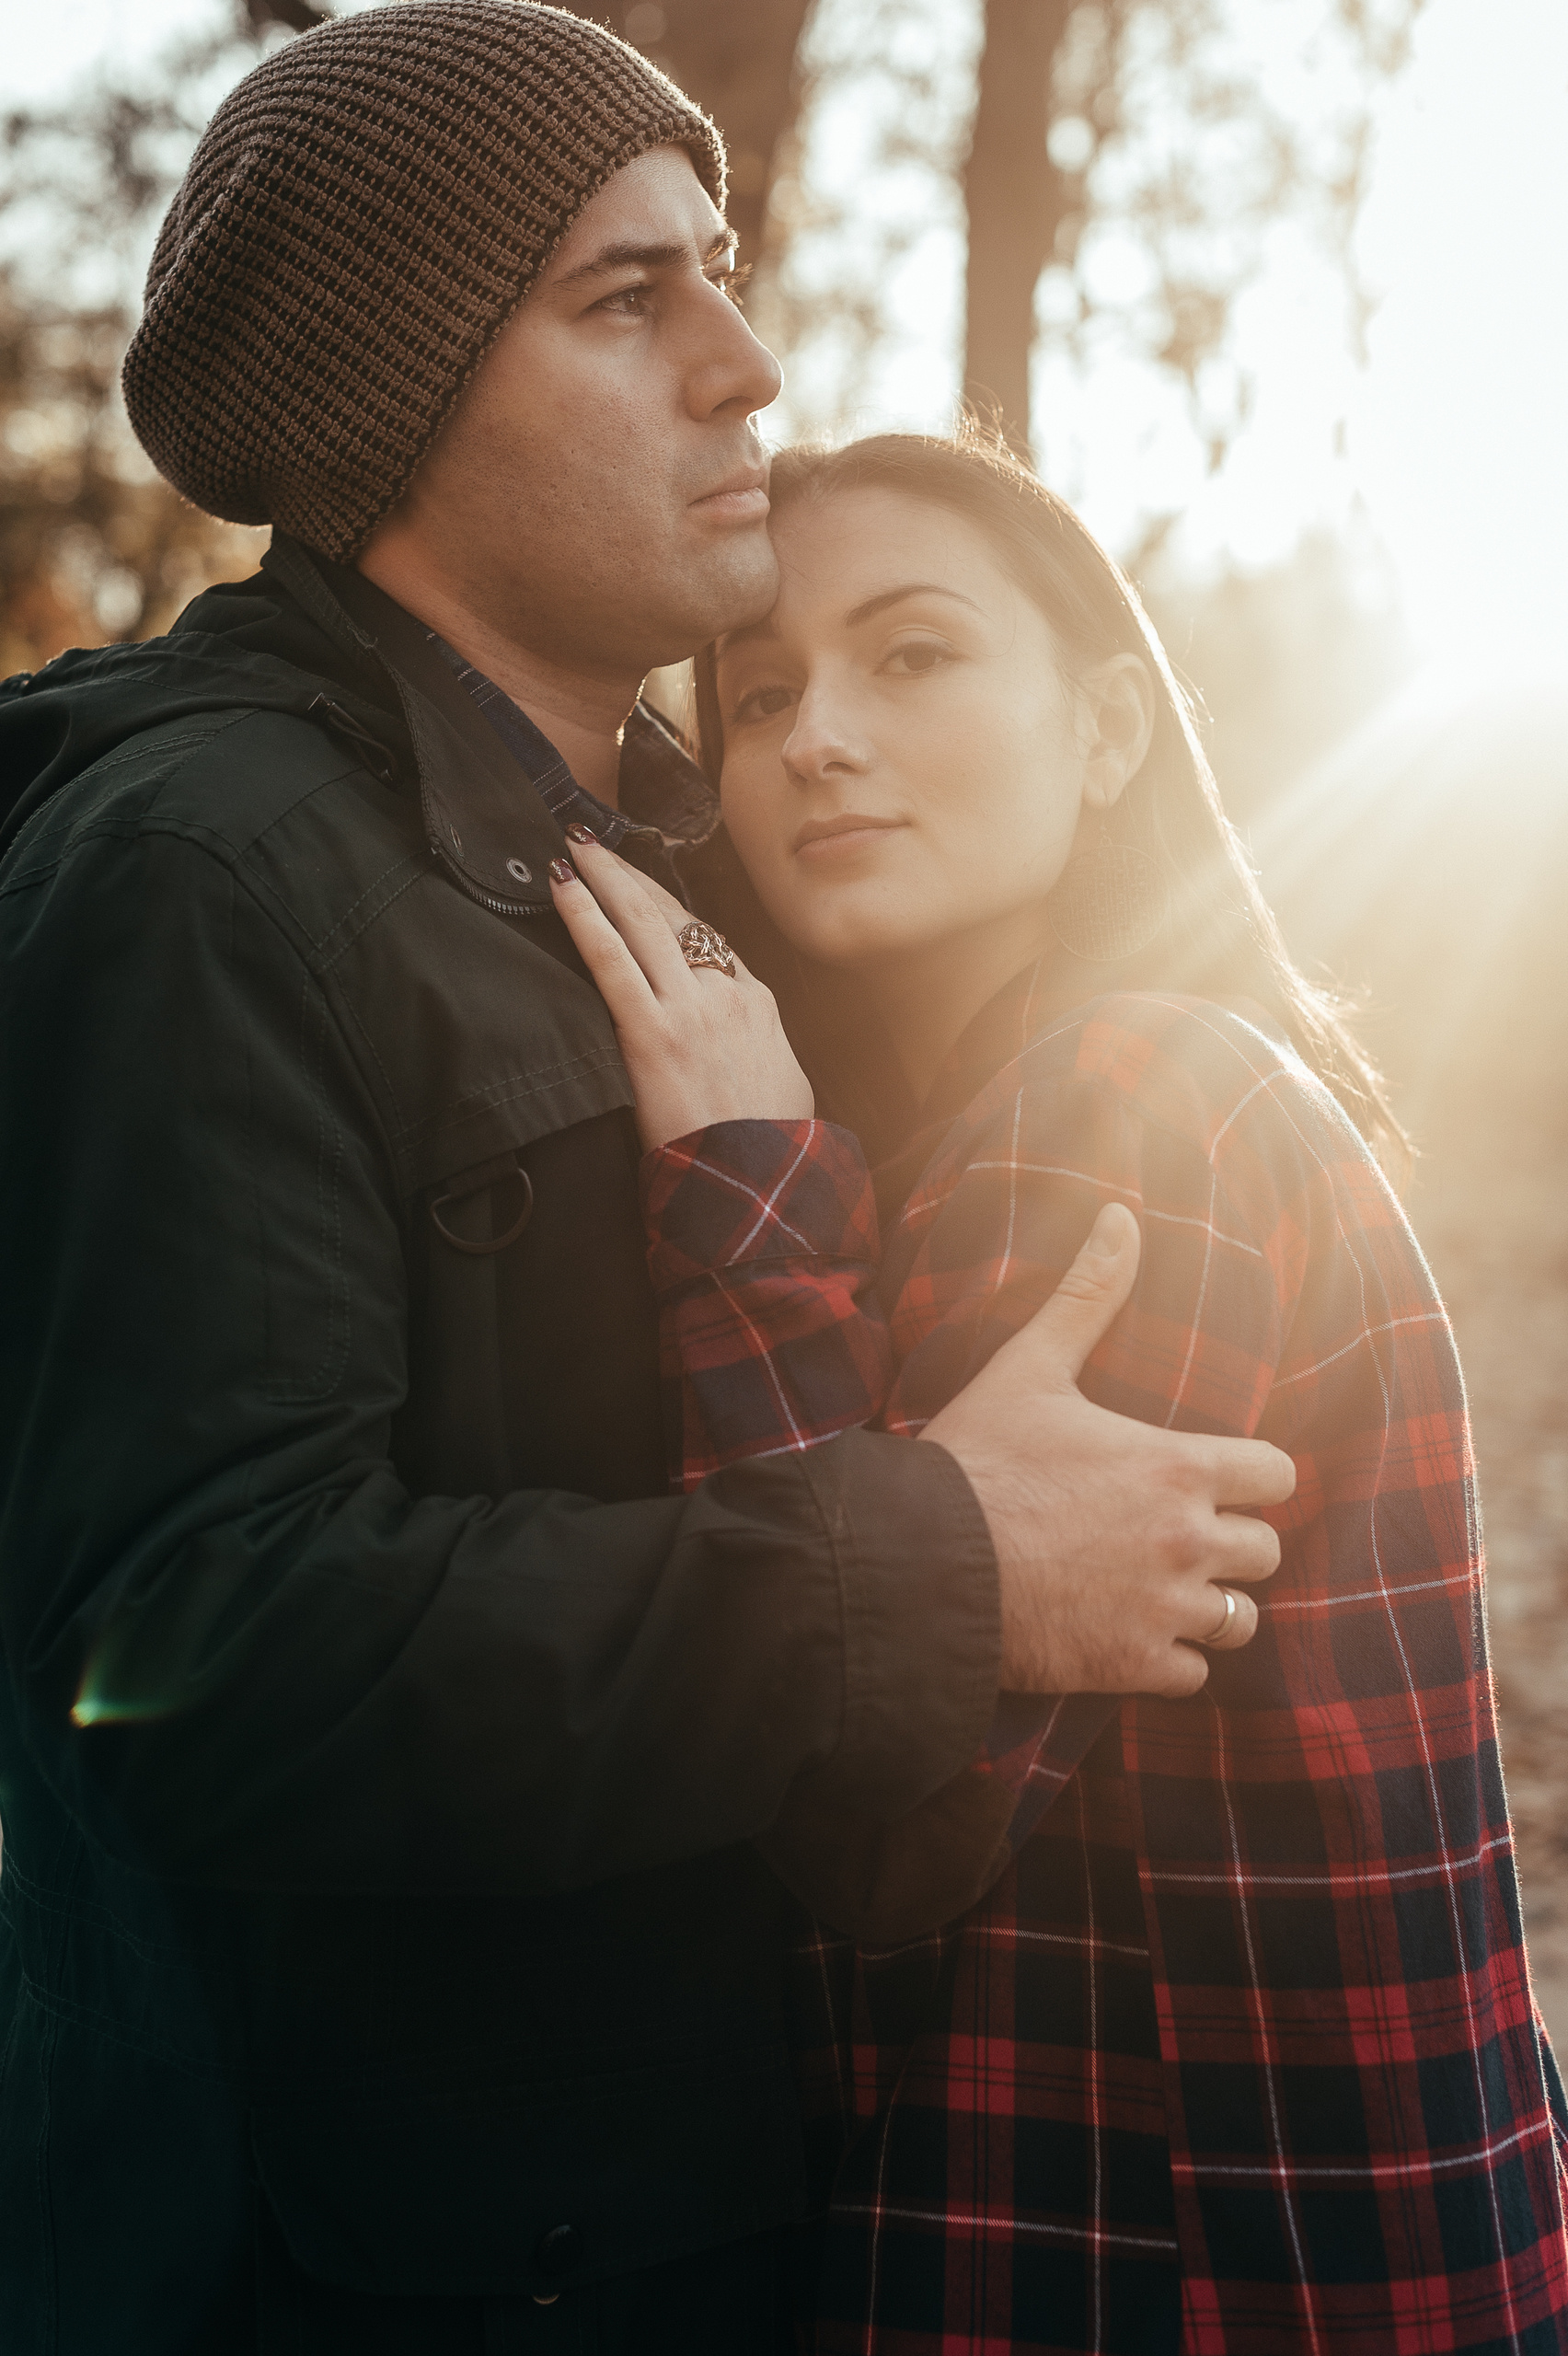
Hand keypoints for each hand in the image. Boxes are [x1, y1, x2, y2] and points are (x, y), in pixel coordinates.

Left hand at [549, 833, 813, 1150]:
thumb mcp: (785, 1086)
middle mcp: (725, 994)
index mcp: (756, 1003)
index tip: (639, 889)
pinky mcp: (653, 1034)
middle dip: (629, 875)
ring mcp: (690, 1009)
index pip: (706, 941)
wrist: (760, 1186)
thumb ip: (760, 1052)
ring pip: (641, 923)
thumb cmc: (771, 1151)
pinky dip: (584, 918)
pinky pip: (611, 960)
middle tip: (593, 843)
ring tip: (572, 848)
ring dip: (603, 877)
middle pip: (672, 916)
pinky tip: (561, 888)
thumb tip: (747, 1053)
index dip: (665, 909)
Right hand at [922, 1203, 1295, 1697]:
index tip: (1214, 1478)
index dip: (1250, 1477)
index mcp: (1178, 1466)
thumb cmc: (977, 1460)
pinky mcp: (1132, 1665)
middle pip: (1266, 1551)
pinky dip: (1166, 1659)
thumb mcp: (1030, 1365)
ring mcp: (1164, 1609)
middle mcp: (1188, 1541)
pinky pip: (1192, 1675)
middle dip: (1230, 1543)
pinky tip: (1125, 1634)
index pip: (1278, 1476)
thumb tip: (1119, 1214)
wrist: (921, 1563)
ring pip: (1239, 1619)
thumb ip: (1087, 1294)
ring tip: (1160, 1589)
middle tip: (1177, 1534)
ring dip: (1209, 1605)